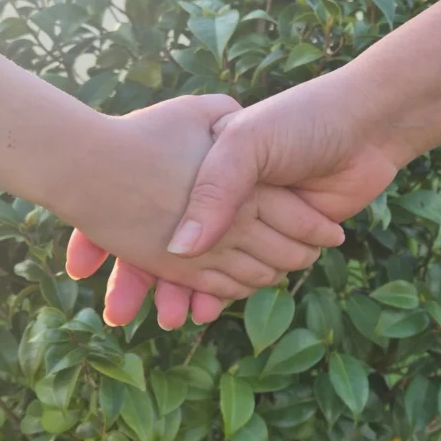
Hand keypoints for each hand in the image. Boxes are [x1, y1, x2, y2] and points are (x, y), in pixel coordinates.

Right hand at [81, 69, 413, 326]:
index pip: (148, 207)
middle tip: (115, 311)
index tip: (81, 265)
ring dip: (176, 293)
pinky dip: (214, 295)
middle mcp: (220, 199)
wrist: (359, 129)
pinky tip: (198, 312)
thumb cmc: (297, 123)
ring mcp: (241, 222)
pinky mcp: (268, 242)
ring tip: (158, 318)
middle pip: (168, 247)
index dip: (113, 234)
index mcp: (207, 171)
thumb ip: (216, 185)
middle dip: (139, 278)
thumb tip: (186, 248)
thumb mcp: (244, 138)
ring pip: (199, 269)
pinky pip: (232, 277)